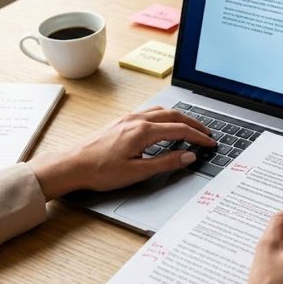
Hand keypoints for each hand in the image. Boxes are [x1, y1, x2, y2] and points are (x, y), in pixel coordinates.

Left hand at [28, 106, 215, 199]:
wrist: (72, 165)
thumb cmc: (99, 170)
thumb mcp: (137, 172)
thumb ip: (166, 162)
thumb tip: (188, 156)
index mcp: (144, 131)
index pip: (180, 130)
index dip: (199, 136)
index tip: (210, 143)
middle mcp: (137, 120)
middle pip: (174, 116)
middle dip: (194, 124)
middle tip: (207, 133)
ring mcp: (129, 119)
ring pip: (162, 111)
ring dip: (180, 118)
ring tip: (190, 128)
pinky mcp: (122, 122)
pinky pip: (150, 113)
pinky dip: (165, 117)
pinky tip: (164, 125)